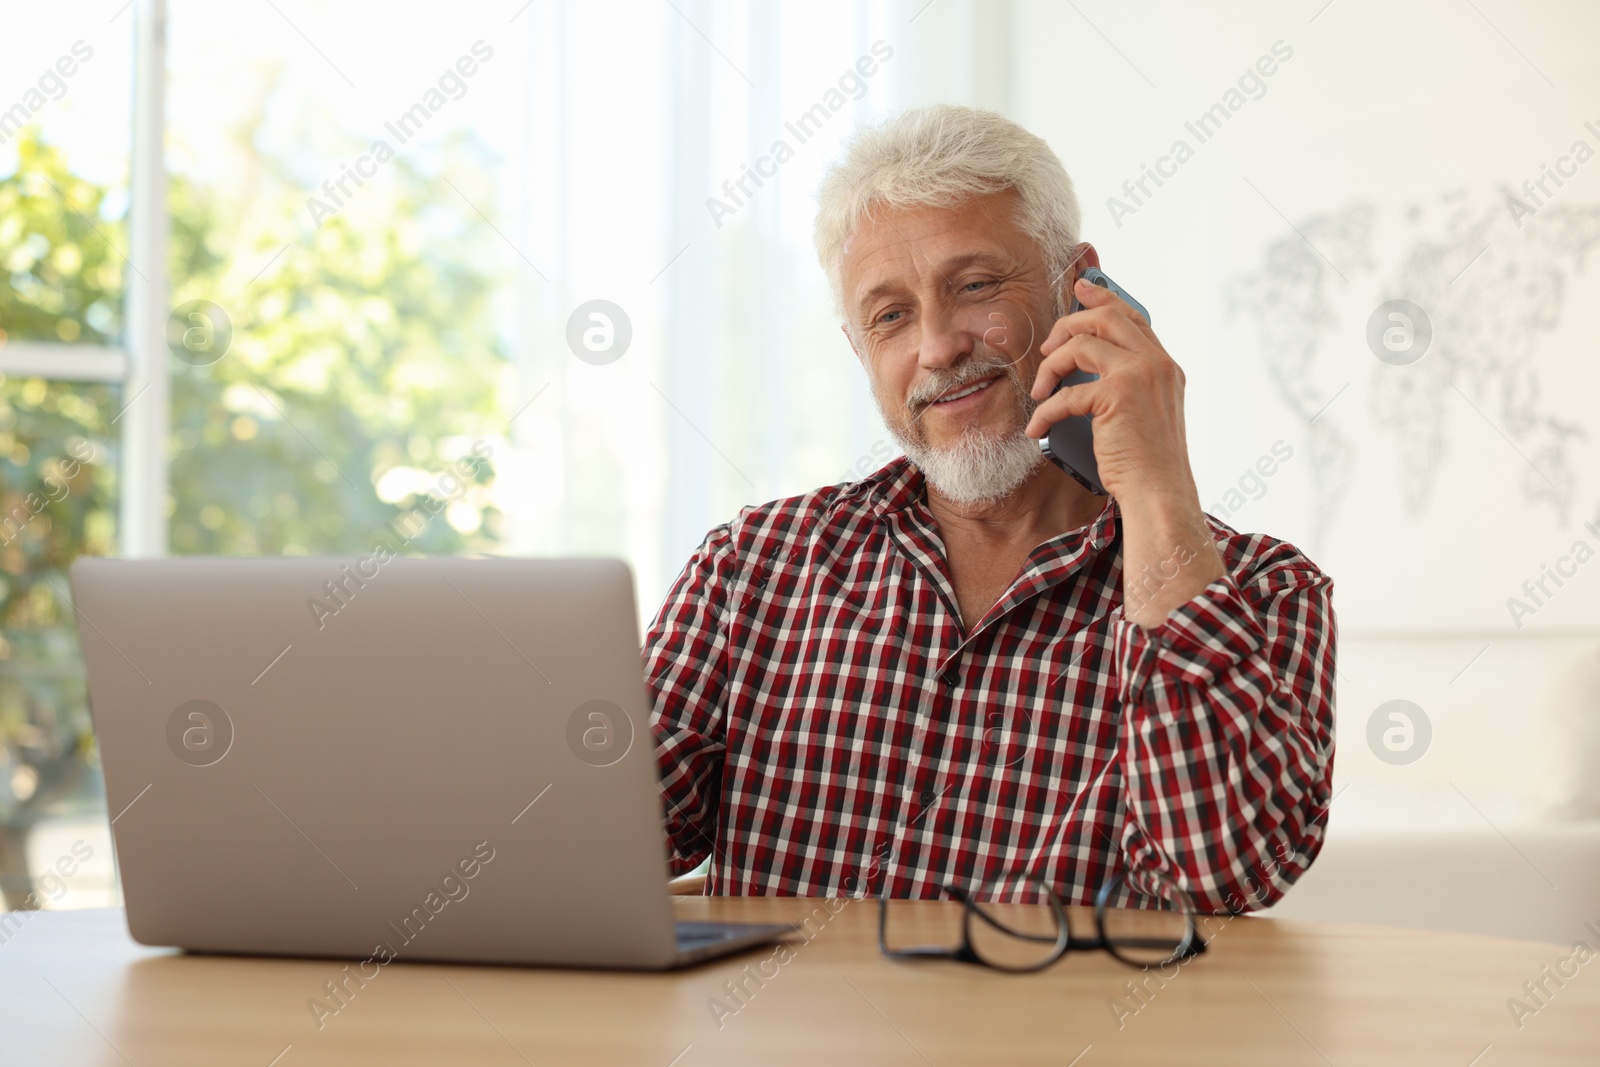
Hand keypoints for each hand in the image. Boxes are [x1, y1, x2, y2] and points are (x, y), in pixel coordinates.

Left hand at [1023, 276, 1188, 502]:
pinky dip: (1046, 410)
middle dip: (1067, 325)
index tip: (1080, 288)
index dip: (1103, 299)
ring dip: (1050, 367)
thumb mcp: (1144, 413)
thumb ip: (1127, 384)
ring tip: (1040, 391)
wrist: (1160, 491)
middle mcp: (1157, 363)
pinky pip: (1067, 392)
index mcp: (1165, 365)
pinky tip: (1038, 428)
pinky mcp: (1118, 396)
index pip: (1132, 317)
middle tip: (1047, 349)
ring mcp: (1140, 375)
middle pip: (1105, 317)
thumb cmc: (1146, 461)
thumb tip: (1086, 368)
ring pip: (1081, 344)